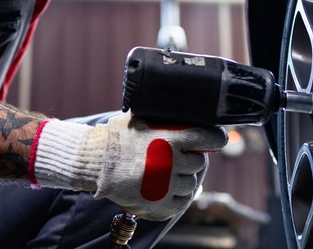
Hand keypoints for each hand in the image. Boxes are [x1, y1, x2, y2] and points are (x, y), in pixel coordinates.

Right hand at [29, 111, 227, 220]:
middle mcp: (173, 162)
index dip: (216, 138)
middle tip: (178, 156)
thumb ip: (164, 117)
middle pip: (199, 162)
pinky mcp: (160, 204)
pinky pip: (181, 202)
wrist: (94, 162)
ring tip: (168, 173)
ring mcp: (167, 186)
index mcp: (172, 139)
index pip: (210, 138)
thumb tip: (183, 107)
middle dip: (191, 158)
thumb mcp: (141, 118)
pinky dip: (177, 196)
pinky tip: (168, 189)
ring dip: (183, 178)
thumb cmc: (116, 137)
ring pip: (191, 183)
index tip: (217, 139)